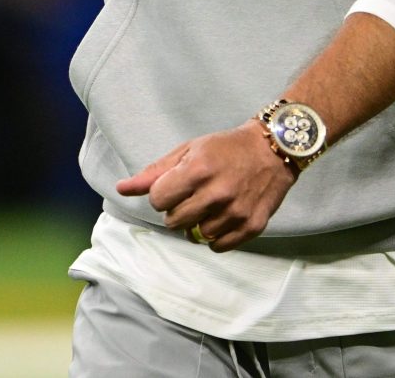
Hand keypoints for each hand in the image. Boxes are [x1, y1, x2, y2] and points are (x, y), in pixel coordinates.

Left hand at [115, 121, 294, 251]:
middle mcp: (217, 193)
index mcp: (198, 170)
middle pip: (174, 222)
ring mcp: (235, 212)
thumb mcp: (188, 151)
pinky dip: (217, 235)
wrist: (273, 149)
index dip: (163, 194)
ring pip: (196, 236)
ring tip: (212, 204)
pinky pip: (218, 246)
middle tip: (194, 195)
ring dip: (199, 223)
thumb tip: (121, 188)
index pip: (157, 200)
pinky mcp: (251, 226)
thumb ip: (154, 172)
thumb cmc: (225, 148)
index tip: (176, 186)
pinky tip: (224, 216)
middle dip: (178, 210)